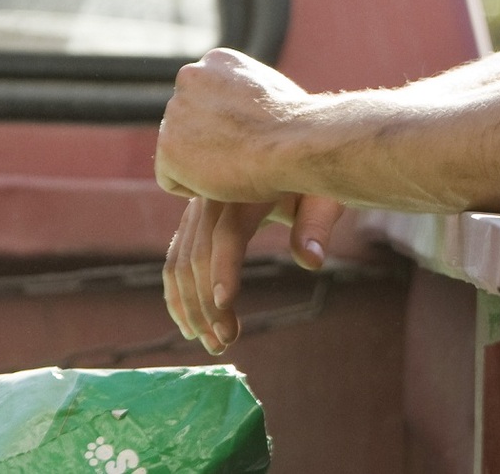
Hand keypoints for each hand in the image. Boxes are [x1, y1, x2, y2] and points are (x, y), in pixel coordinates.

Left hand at [156, 48, 313, 202]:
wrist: (295, 143)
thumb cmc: (296, 124)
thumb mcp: (274, 90)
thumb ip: (248, 93)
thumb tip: (249, 104)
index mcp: (216, 60)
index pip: (205, 99)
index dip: (226, 126)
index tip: (249, 138)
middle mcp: (189, 77)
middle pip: (187, 123)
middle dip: (208, 141)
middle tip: (241, 157)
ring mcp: (175, 111)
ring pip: (179, 151)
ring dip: (201, 163)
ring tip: (237, 168)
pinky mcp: (167, 147)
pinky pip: (171, 179)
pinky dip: (193, 187)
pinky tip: (224, 181)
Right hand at [162, 192, 345, 353]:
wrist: (290, 156)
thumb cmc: (312, 180)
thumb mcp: (323, 195)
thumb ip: (316, 225)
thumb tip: (312, 261)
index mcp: (246, 189)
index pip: (228, 232)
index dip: (224, 268)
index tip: (226, 305)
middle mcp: (213, 197)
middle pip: (199, 254)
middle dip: (206, 303)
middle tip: (225, 342)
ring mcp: (197, 210)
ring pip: (181, 262)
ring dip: (190, 307)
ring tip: (213, 343)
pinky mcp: (192, 222)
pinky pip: (175, 259)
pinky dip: (177, 295)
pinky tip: (191, 325)